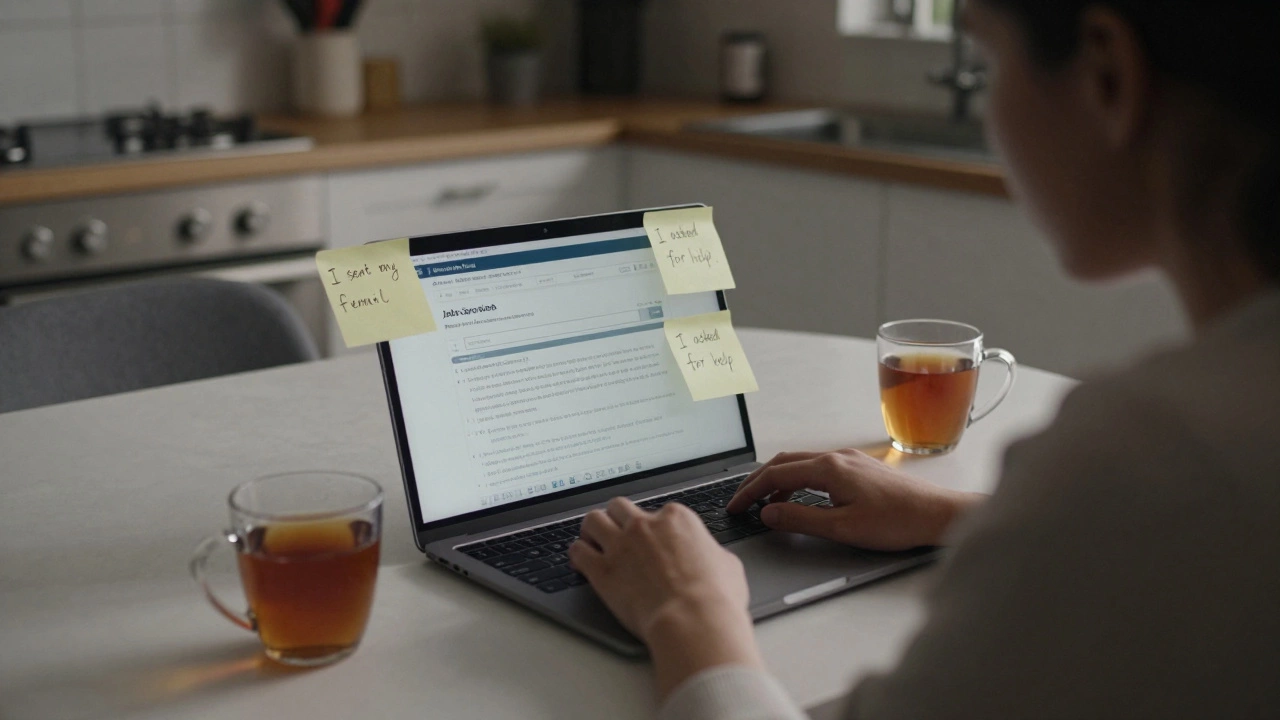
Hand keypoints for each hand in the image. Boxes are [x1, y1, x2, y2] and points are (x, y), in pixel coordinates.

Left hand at [570, 498, 762, 699]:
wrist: (693, 620)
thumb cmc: (715, 597)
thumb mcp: (727, 565)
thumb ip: (710, 553)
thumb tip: (711, 558)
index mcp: (676, 519)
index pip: (657, 511)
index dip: (654, 527)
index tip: (652, 539)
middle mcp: (644, 525)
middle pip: (619, 507)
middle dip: (617, 518)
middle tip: (617, 532)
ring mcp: (620, 545)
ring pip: (593, 520)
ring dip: (592, 529)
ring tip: (593, 540)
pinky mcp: (602, 571)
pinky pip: (577, 551)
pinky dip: (577, 554)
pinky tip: (580, 562)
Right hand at [727, 449, 982, 550]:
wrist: (938, 515)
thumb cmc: (897, 522)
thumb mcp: (842, 528)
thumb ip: (800, 519)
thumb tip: (769, 514)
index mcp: (829, 468)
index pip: (775, 474)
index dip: (750, 491)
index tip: (735, 507)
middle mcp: (837, 457)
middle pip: (784, 462)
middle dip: (758, 482)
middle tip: (741, 502)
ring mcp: (850, 460)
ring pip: (801, 463)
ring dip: (778, 481)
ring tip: (766, 505)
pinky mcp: (860, 468)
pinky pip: (818, 468)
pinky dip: (799, 481)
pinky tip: (800, 499)